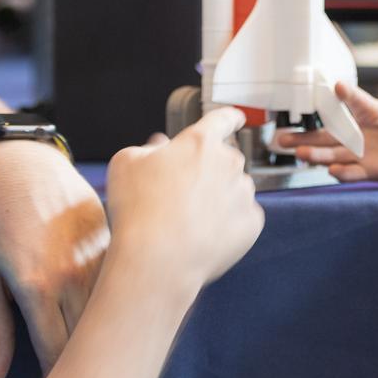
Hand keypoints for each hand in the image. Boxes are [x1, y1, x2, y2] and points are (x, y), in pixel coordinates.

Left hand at [0, 140, 109, 377]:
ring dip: (107, 333)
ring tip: (103, 351)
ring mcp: (99, 257)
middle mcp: (73, 276)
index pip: (56, 354)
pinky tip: (119, 313)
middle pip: (88, 338)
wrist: (29, 167)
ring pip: (111, 312)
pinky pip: (123, 282)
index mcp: (36, 288)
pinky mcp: (115, 242)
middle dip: (85, 363)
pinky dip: (120, 302)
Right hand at [104, 107, 262, 292]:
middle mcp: (229, 162)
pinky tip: (203, 235)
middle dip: (208, 172)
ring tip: (188, 221)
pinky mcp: (252, 223)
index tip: (236, 118)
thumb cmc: (137, 209)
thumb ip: (147, 148)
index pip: (222, 119)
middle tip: (181, 195)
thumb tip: (161, 147)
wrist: (157, 260)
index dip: (228, 118)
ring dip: (218, 198)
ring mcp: (244, 193)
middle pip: (224, 160)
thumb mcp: (126, 163)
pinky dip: (227, 224)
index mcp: (200, 142)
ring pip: (234, 189)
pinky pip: (242, 217)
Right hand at [279, 82, 377, 182]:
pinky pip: (353, 172)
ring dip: (317, 154)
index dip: (346, 95)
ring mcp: (366, 153)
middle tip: (284, 135)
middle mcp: (363, 132)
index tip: (335, 87)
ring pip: (335, 154)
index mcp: (374, 111)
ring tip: (299, 153)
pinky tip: (331, 170)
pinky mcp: (373, 170)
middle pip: (330, 133)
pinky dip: (342, 173)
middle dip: (307, 134)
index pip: (355, 102)